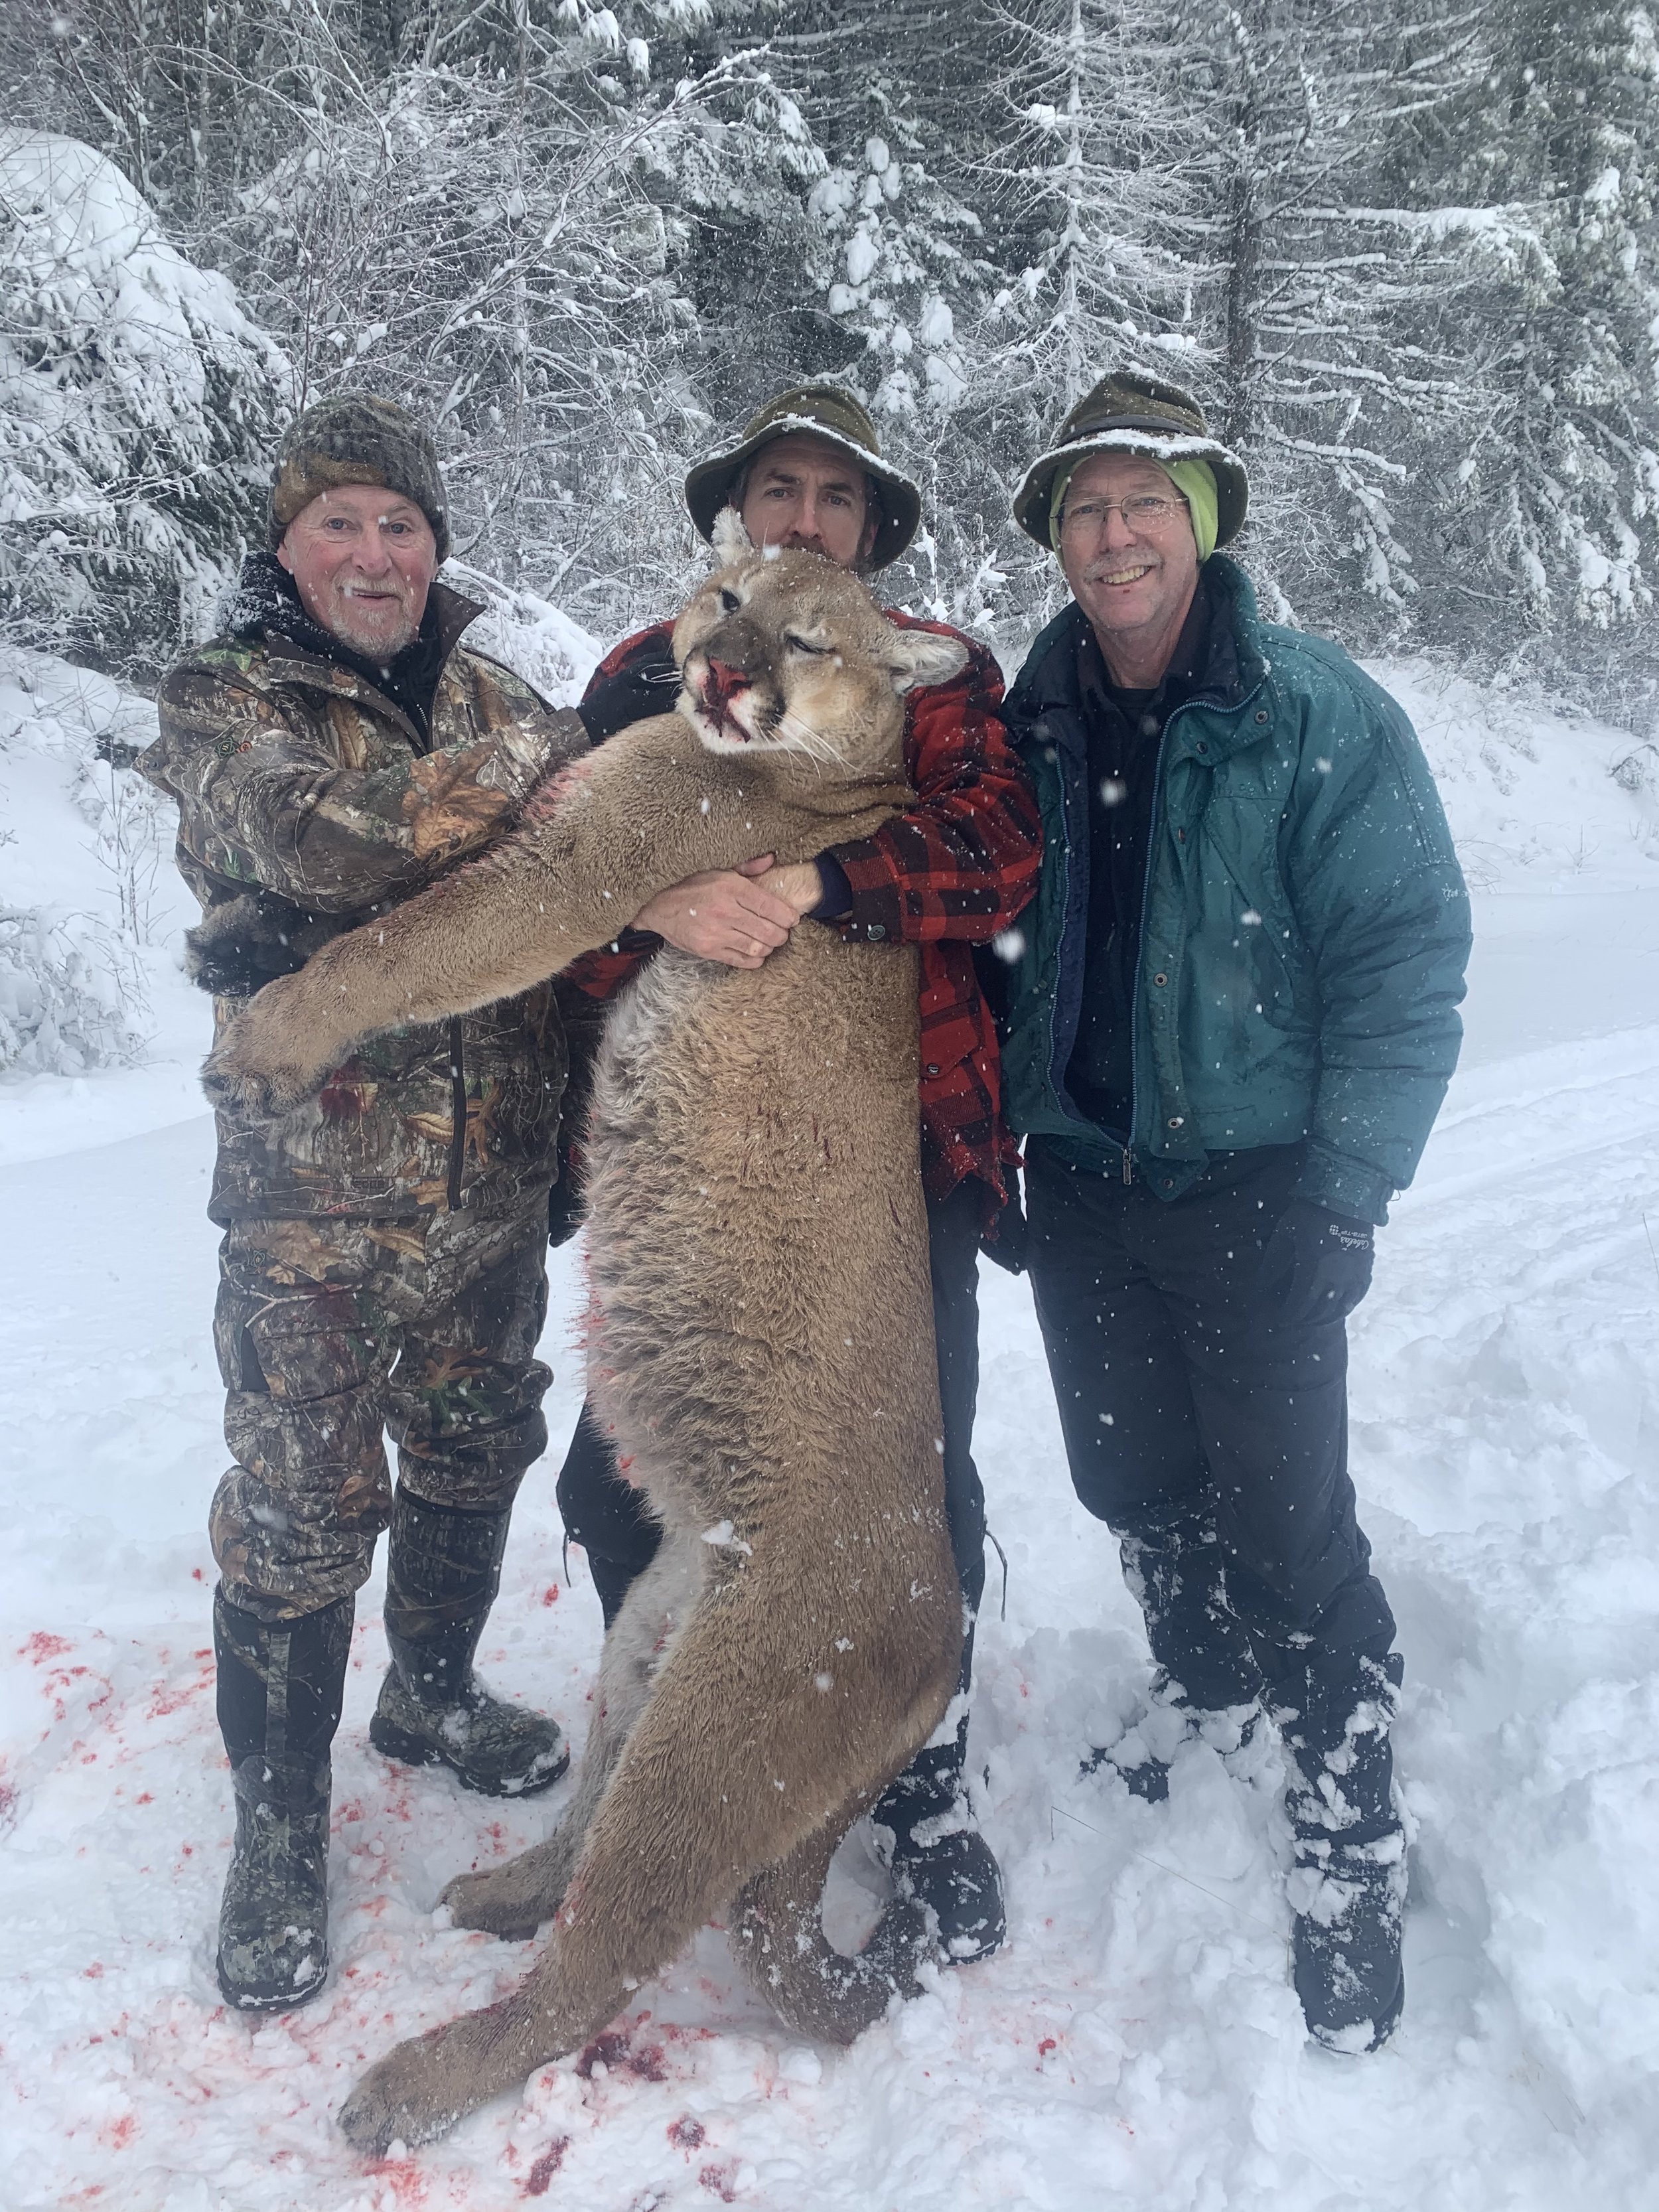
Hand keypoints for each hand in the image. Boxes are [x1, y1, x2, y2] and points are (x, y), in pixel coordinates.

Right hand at [631, 855, 816, 968]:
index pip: (769, 905)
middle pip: (769, 930)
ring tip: (769, 942)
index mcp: (730, 887)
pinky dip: (755, 960)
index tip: (792, 919)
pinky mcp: (709, 950)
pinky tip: (755, 953)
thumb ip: (747, 867)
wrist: (659, 908)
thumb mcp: (718, 870)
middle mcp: (725, 910)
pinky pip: (742, 961)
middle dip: (781, 934)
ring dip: (769, 947)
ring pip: (758, 947)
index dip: (787, 916)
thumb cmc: (692, 888)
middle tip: (782, 933)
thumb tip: (771, 859)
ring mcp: (716, 933)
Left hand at [1257, 1199, 1374, 1327]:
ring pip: (1340, 1309)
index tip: (1281, 1319)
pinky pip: (1358, 1297)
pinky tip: (1339, 1308)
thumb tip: (1260, 1286)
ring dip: (1325, 1317)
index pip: (1299, 1306)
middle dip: (1305, 1318)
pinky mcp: (1366, 1270)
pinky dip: (1346, 1306)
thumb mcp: (1285, 1235)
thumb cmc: (1310, 1215)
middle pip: (1319, 1311)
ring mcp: (1354, 1277)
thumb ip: (1272, 1263)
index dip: (1289, 1316)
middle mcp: (1335, 1281)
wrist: (1346, 1198)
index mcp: (1312, 1273)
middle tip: (1295, 1318)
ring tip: (1314, 1318)